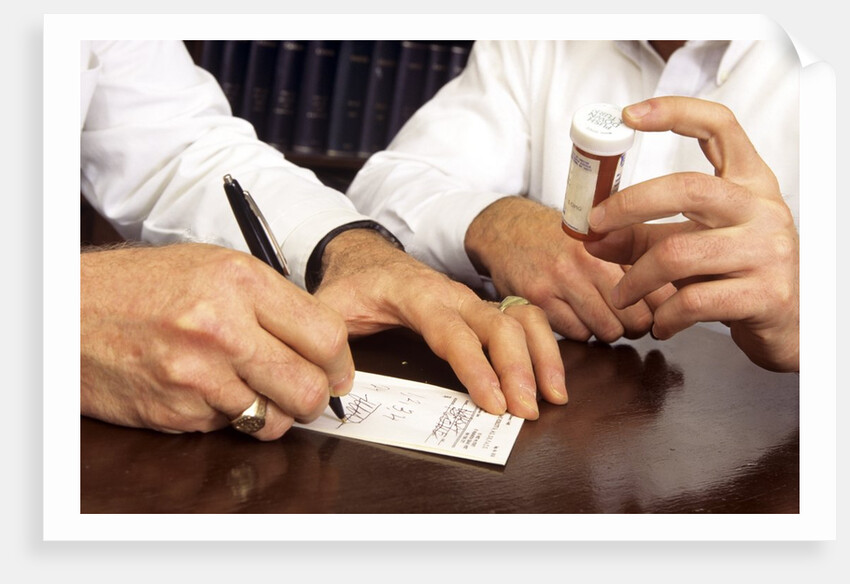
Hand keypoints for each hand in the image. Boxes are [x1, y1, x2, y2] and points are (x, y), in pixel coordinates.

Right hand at [80, 243, 354, 439]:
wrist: (69, 310)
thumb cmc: (143, 285)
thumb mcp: (215, 267)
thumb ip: (272, 302)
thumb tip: (325, 344)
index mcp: (240, 280)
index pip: (326, 335)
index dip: (341, 362)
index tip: (339, 372)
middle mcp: (222, 326)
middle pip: (309, 387)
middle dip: (317, 399)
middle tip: (309, 394)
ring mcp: (196, 374)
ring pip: (272, 418)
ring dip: (271, 412)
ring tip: (250, 388)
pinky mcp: (176, 410)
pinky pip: (227, 426)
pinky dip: (226, 415)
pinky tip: (204, 388)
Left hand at [313, 229, 567, 419]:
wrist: (368, 257)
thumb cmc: (352, 284)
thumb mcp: (329, 307)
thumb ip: (329, 341)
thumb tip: (336, 385)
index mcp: (416, 295)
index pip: (452, 332)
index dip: (475, 367)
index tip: (493, 402)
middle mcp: (453, 295)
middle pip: (498, 325)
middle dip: (518, 369)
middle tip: (527, 411)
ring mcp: (472, 300)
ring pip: (520, 318)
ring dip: (542, 356)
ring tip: (553, 396)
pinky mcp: (482, 309)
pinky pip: (523, 319)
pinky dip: (543, 345)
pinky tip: (552, 377)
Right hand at [463, 196, 657, 342]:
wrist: (506, 229)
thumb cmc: (557, 236)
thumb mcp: (598, 236)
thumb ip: (632, 257)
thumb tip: (673, 296)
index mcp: (609, 242)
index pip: (656, 288)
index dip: (662, 307)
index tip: (660, 312)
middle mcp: (586, 261)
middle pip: (636, 317)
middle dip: (637, 325)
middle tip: (631, 320)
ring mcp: (560, 281)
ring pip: (608, 330)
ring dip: (609, 330)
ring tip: (602, 317)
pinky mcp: (538, 300)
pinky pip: (578, 334)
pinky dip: (582, 332)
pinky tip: (576, 316)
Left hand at [584, 96, 798, 371]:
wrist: (791, 325)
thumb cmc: (735, 275)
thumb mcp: (694, 244)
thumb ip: (643, 237)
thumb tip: (591, 237)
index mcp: (749, 182)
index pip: (719, 126)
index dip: (674, 112)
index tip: (628, 115)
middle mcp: (763, 208)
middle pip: (687, 188)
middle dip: (628, 205)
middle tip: (594, 227)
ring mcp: (768, 250)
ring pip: (679, 253)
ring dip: (635, 278)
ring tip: (621, 294)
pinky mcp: (765, 294)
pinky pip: (694, 300)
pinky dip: (664, 316)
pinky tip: (660, 323)